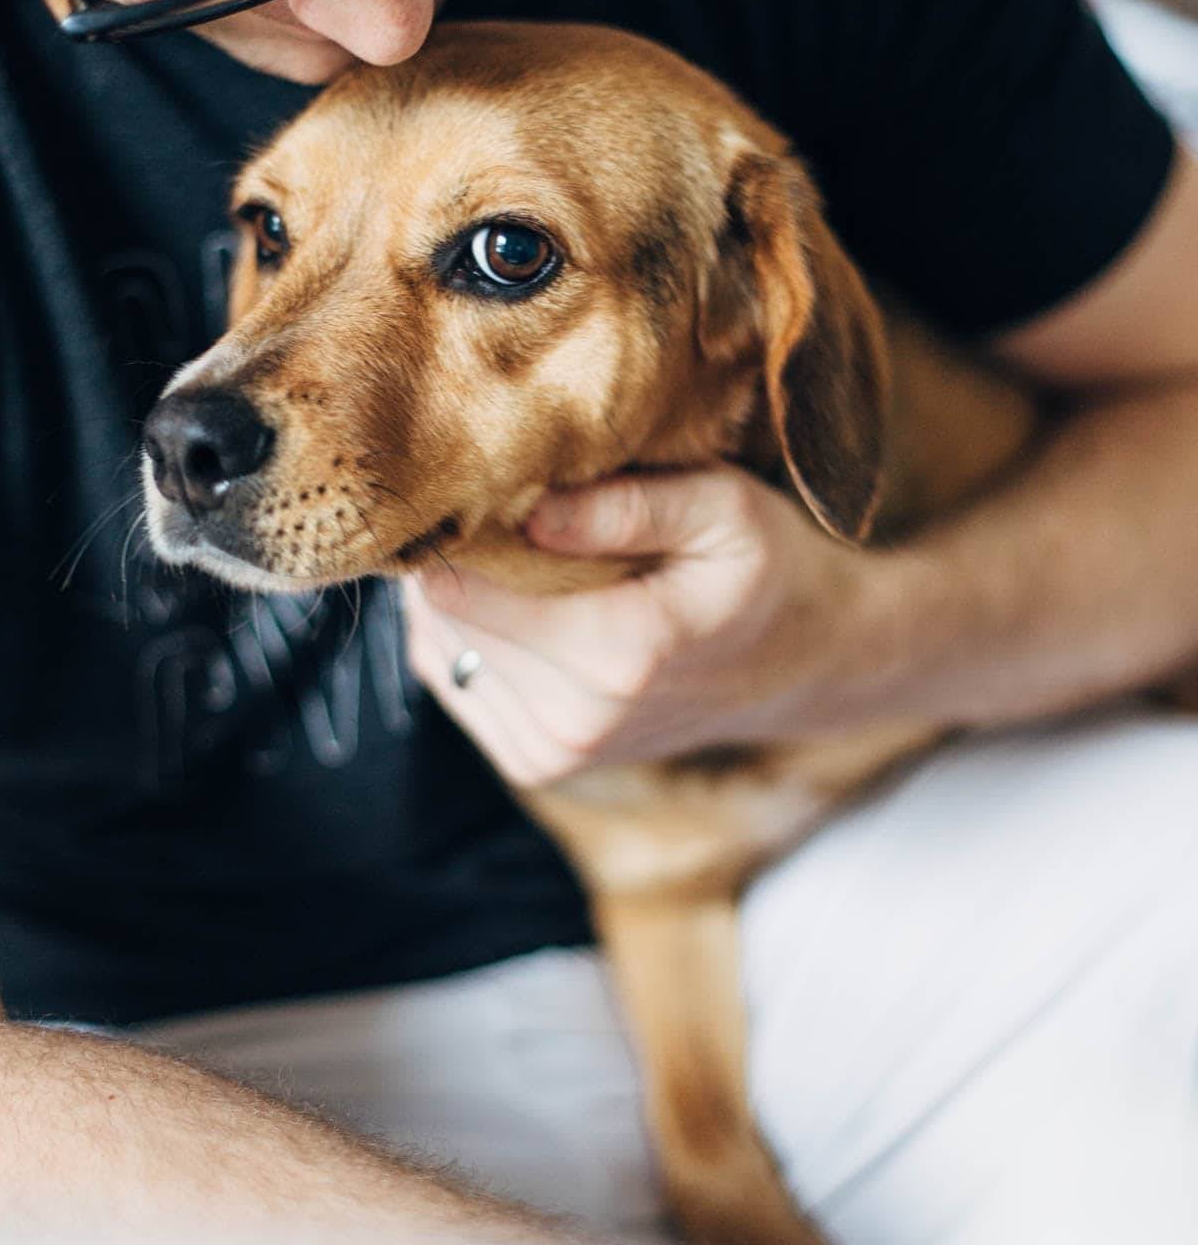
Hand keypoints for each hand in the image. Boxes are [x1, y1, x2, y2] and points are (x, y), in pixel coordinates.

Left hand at [403, 465, 883, 789]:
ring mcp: (556, 753)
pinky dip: (471, 637)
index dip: (453, 526)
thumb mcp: (724, 508)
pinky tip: (525, 604)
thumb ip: (628, 506)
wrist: (805, 665)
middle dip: (455, 557)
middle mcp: (578, 720)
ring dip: (460, 599)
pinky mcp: (539, 764)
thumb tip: (526, 510)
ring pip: (440, 651)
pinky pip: (456, 683)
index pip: (464, 590)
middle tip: (499, 505)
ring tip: (522, 554)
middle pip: (444, 619)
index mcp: (621, 654)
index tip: (476, 481)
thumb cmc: (766, 569)